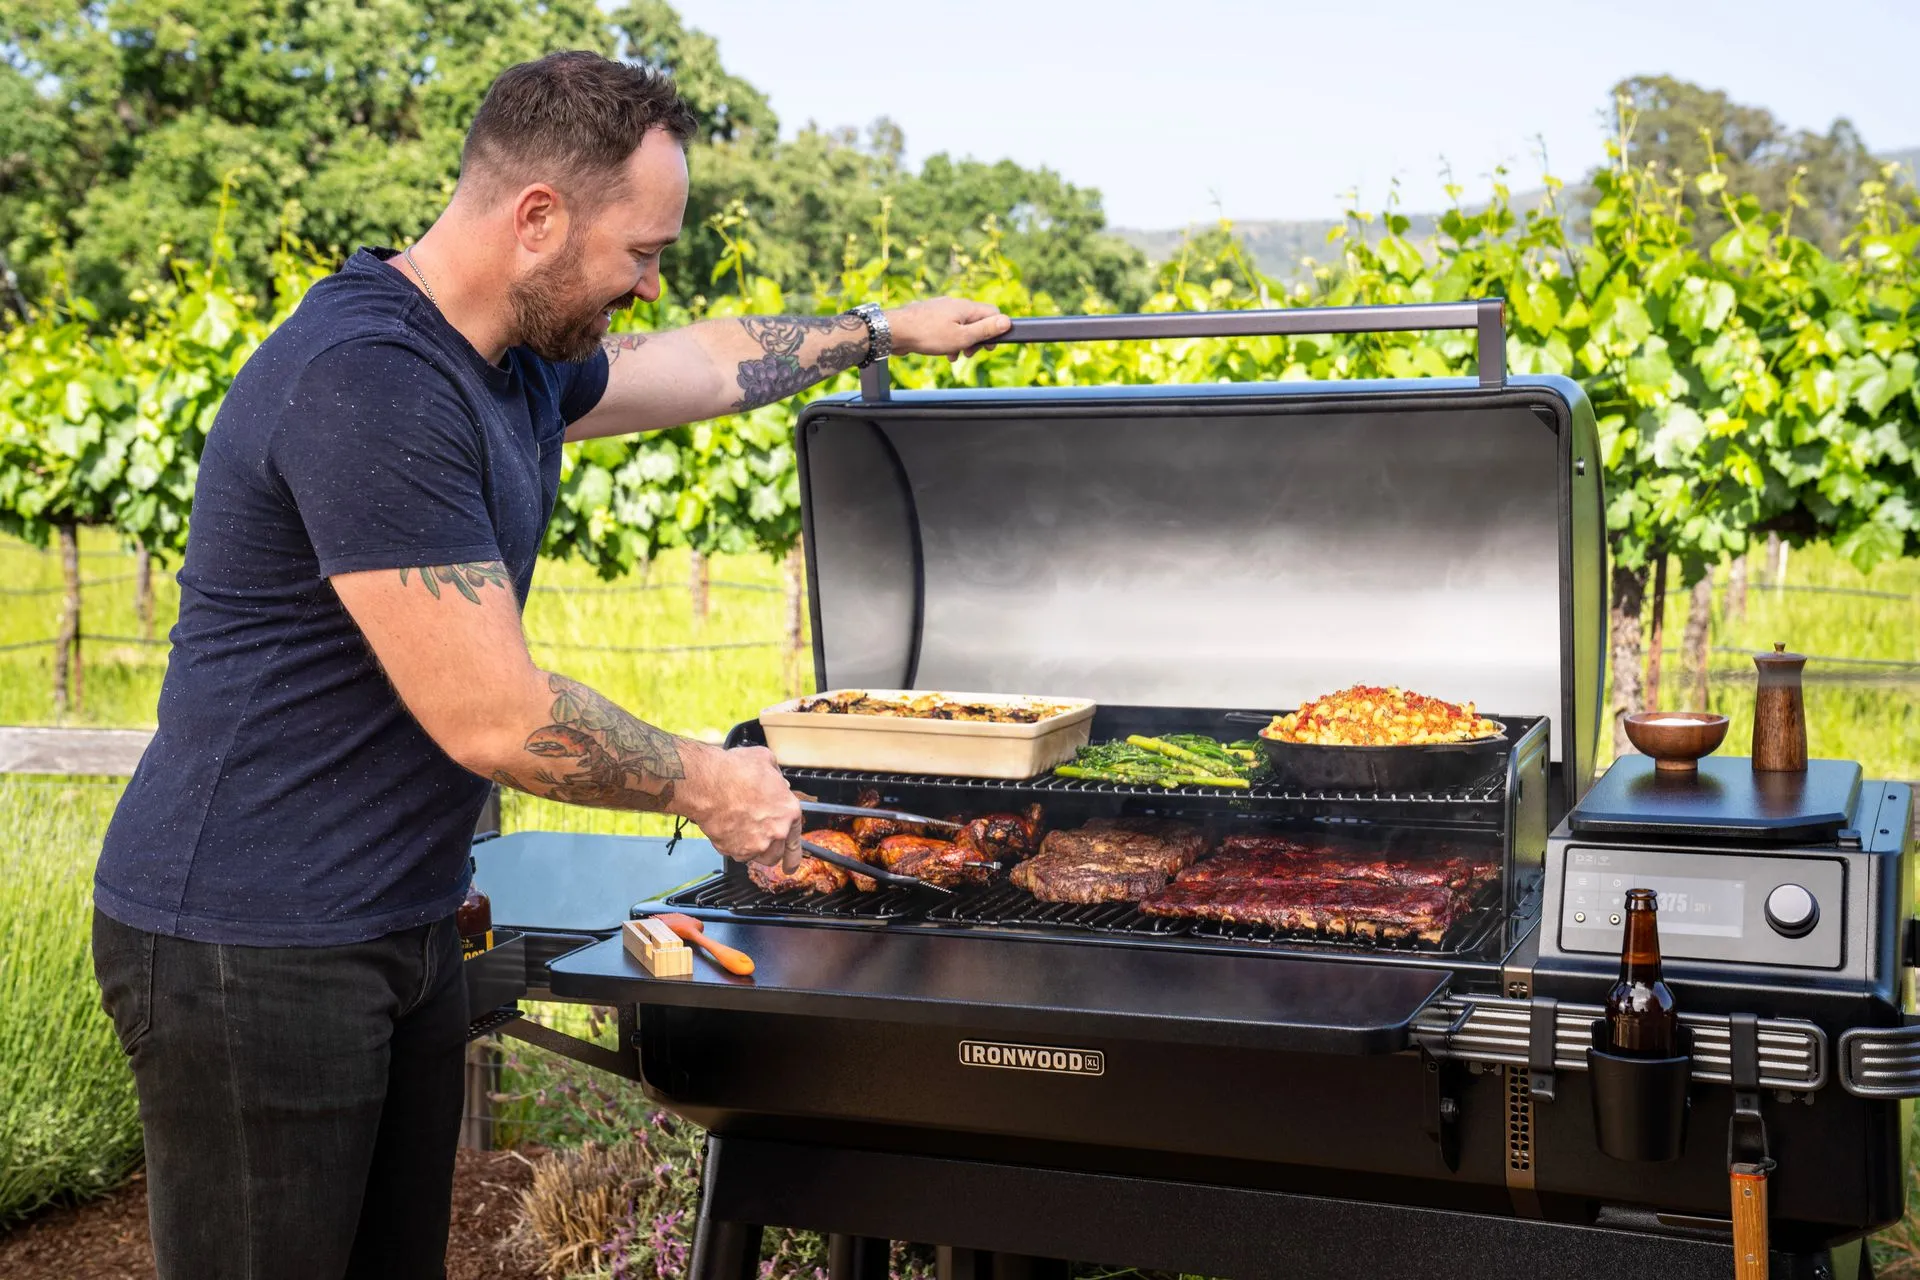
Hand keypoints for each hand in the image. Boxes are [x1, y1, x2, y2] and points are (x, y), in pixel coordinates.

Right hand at [679, 745, 803, 868]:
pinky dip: (732, 846)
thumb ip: (776, 777)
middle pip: (776, 854)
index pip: (797, 841)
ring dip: (752, 850)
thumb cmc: (735, 771)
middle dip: (769, 849)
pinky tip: (727, 829)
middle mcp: (776, 832)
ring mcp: (756, 844)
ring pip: (757, 858)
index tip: (791, 865)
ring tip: (742, 834)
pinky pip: (736, 854)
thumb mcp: (766, 761)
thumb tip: (777, 782)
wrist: (708, 783)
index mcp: (789, 811)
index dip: (793, 856)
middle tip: (758, 840)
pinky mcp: (734, 850)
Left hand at [884, 296, 1011, 361]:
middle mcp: (955, 304)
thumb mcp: (962, 337)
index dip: (996, 330)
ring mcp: (942, 309)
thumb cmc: (928, 334)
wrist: (895, 331)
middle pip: (977, 320)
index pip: (993, 313)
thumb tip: (1006, 321)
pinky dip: (950, 340)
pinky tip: (943, 351)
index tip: (989, 347)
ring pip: (961, 326)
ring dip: (963, 342)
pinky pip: (947, 328)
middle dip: (977, 339)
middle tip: (970, 354)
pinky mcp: (931, 316)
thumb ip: (985, 329)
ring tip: (955, 355)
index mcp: (966, 307)